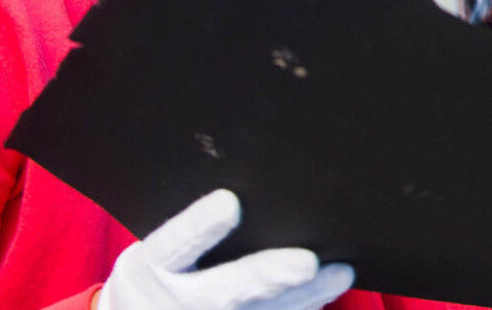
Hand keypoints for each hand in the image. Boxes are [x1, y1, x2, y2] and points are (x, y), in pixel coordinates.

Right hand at [99, 190, 353, 309]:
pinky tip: (326, 295)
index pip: (175, 244)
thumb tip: (246, 191)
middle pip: (226, 290)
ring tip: (341, 273)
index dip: (199, 226)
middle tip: (307, 263)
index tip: (229, 203)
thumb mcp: (156, 252)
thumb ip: (191, 232)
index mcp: (151, 267)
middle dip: (268, 276)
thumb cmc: (161, 270)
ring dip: (303, 297)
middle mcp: (177, 300)